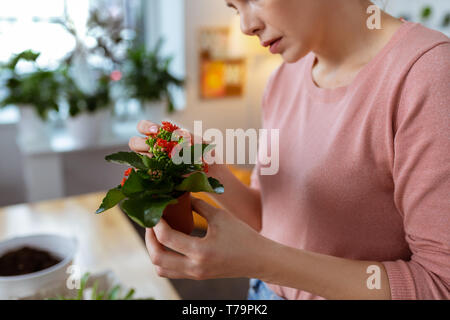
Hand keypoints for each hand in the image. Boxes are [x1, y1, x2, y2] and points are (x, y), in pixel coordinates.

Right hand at [129, 119, 218, 172]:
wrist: (207, 172)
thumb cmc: (202, 153)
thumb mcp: (201, 143)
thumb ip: (193, 137)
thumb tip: (181, 134)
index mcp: (159, 136)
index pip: (143, 127)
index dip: (146, 127)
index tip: (156, 131)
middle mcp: (151, 148)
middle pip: (134, 142)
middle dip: (142, 144)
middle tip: (156, 149)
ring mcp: (150, 162)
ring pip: (136, 158)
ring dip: (145, 159)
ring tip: (160, 163)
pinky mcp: (152, 176)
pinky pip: (142, 174)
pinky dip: (146, 173)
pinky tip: (157, 174)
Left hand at [145, 196, 271, 279]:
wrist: (259, 259)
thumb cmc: (243, 236)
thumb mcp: (220, 216)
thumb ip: (198, 206)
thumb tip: (180, 196)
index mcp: (201, 250)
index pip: (167, 238)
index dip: (156, 223)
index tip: (155, 211)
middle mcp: (195, 267)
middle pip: (157, 259)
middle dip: (149, 239)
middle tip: (151, 223)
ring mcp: (195, 274)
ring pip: (161, 269)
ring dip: (154, 251)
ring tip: (158, 234)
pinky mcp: (197, 276)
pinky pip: (171, 271)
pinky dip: (164, 258)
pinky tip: (170, 243)